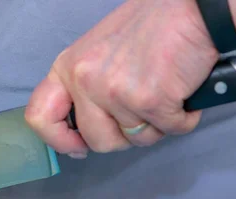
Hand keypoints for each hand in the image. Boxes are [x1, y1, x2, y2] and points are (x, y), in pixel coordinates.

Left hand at [25, 0, 219, 157]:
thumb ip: (85, 88)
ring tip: (164, 91)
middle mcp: (85, 81)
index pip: (40, 117)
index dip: (59, 140)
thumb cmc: (152, 26)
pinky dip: (182, 118)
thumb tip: (81, 131)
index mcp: (67, 68)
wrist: (195, 7)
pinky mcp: (149, 101)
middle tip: (141, 111)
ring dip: (156, 124)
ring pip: (136, 139)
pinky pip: (169, 130)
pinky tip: (183, 91)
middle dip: (124, 135)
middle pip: (98, 141)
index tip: (77, 146)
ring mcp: (115, 92)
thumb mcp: (98, 52)